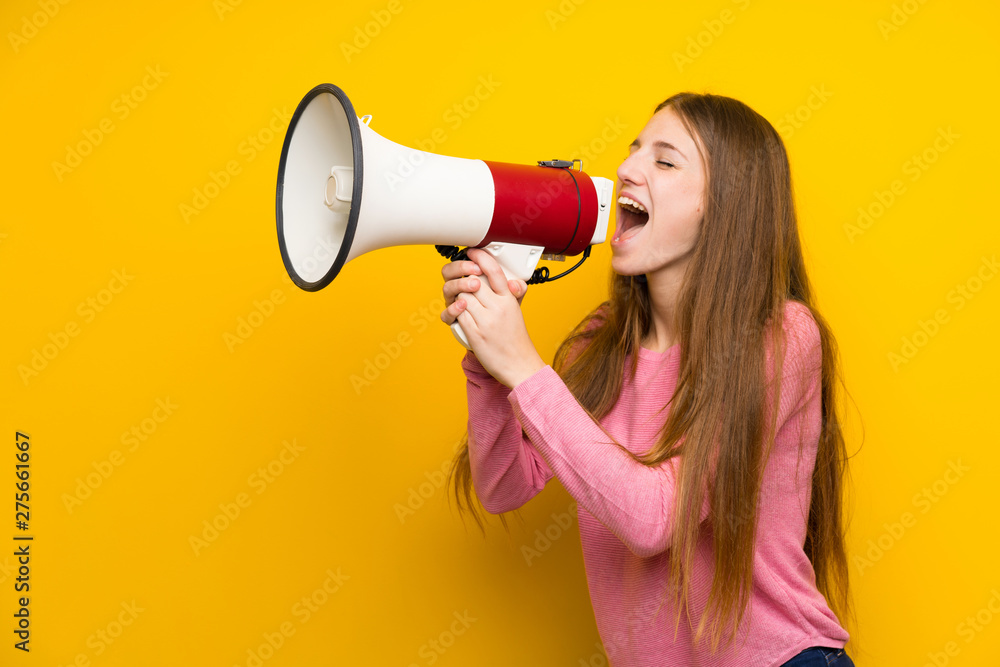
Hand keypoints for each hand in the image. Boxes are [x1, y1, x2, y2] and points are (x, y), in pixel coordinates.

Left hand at [439, 248, 544, 388]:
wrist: (519, 365)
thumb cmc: (516, 339)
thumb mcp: (517, 312)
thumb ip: (513, 294)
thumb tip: (515, 283)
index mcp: (508, 300)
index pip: (493, 271)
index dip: (480, 258)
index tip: (472, 252)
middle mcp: (498, 308)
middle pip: (472, 282)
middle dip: (464, 282)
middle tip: (466, 285)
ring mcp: (486, 321)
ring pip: (462, 297)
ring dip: (459, 299)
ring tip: (464, 303)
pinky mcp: (475, 334)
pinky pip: (458, 315)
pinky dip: (456, 313)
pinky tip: (461, 315)